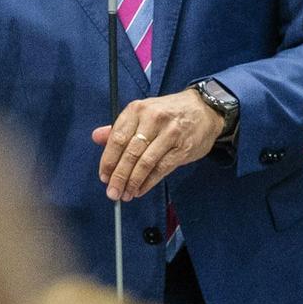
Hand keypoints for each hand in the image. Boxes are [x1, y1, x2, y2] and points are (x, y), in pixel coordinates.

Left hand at [93, 88, 225, 202]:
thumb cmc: (169, 113)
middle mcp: (153, 119)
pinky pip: (161, 169)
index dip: (108, 160)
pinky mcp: (183, 148)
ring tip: (126, 194)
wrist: (204, 109)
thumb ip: (120, 127)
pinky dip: (149, 182)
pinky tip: (140, 190)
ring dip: (133, 182)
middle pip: (130, 153)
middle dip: (119, 176)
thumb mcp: (143, 113)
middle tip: (112, 192)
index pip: (117, 138)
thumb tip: (97, 137)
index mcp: (138, 109)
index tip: (103, 176)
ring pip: (146, 163)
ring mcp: (170, 133)